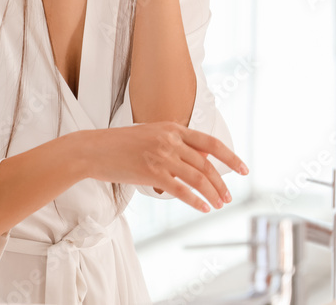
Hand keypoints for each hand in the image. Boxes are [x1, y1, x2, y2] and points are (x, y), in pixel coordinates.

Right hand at [78, 122, 248, 211]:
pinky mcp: (151, 172)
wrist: (92, 150)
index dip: (230, 157)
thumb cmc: (118, 144)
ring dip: (212, 194)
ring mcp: (161, 156)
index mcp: (171, 128)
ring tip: (217, 205)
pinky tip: (202, 208)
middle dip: (221, 183)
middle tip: (227, 197)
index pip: (210, 143)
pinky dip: (195, 200)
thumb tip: (197, 159)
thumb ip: (173, 142)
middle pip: (206, 164)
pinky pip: (181, 190)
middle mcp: (169, 140)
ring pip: (198, 178)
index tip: (243, 169)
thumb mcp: (149, 134)